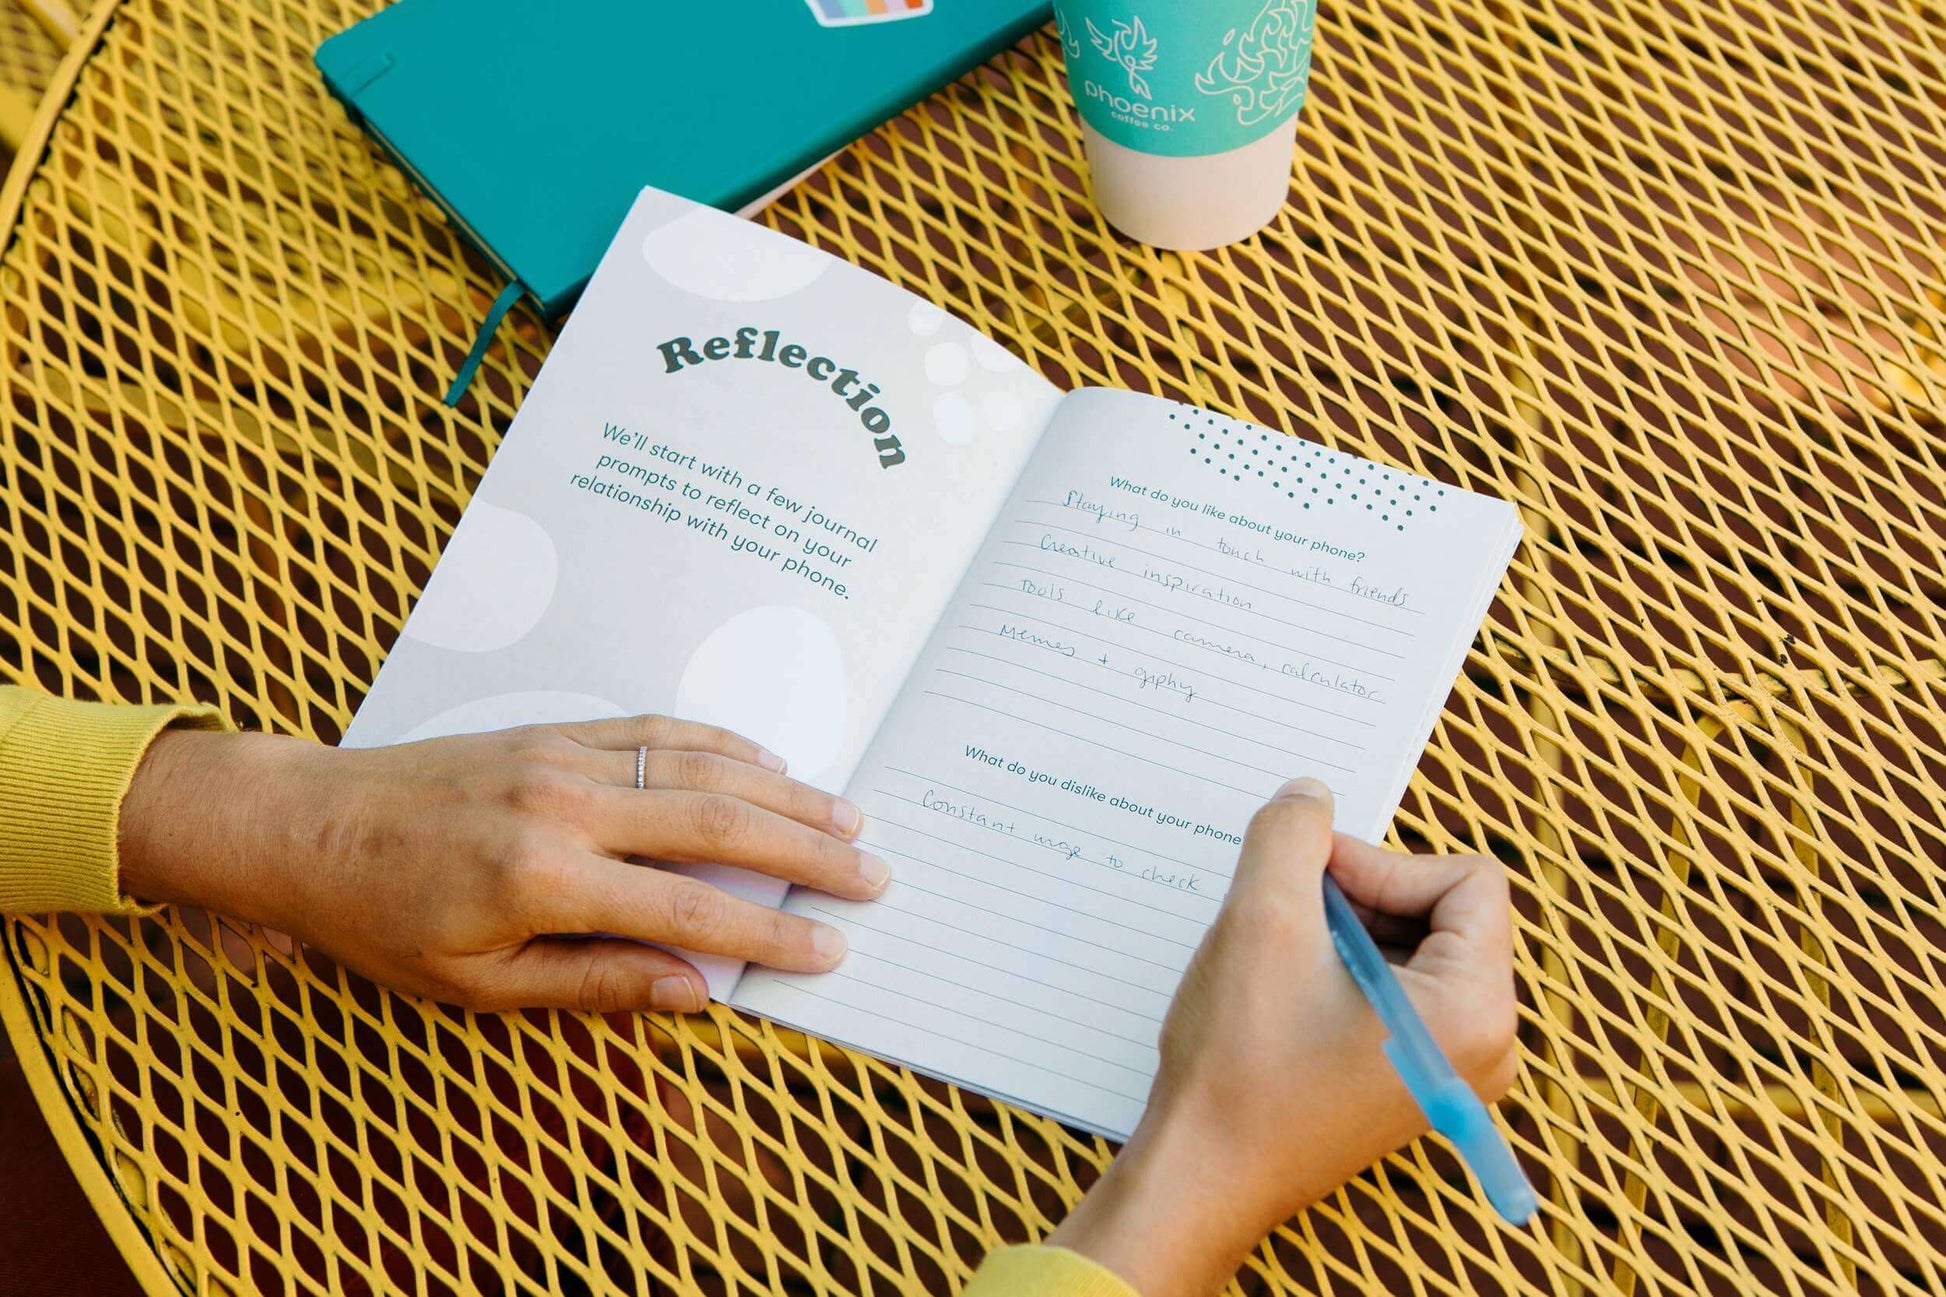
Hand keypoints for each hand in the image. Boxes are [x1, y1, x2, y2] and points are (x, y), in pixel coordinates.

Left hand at [117, 715, 888, 1013]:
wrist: (305, 822)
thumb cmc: (381, 916)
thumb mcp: (477, 982)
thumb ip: (593, 981)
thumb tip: (693, 990)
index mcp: (546, 878)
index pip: (689, 906)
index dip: (769, 932)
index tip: (829, 947)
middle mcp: (567, 804)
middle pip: (719, 822)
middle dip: (807, 850)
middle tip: (872, 872)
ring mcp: (565, 755)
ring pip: (702, 765)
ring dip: (784, 789)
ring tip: (847, 815)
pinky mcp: (556, 729)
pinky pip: (658, 727)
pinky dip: (722, 742)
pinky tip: (767, 760)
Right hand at [1050, 778, 1518, 1295]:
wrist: (1204, 1175)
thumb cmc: (1240, 1069)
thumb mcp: (1261, 920)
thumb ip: (1291, 835)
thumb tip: (1310, 797)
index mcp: (1476, 1010)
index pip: (1469, 880)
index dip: (1383, 862)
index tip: (1309, 881)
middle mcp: (1486, 1045)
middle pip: (1448, 912)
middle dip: (1363, 897)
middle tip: (1287, 913)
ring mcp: (1453, 1070)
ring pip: (1418, 948)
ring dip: (1348, 932)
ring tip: (1281, 957)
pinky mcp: (1416, 1081)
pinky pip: (1401, 991)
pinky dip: (1346, 971)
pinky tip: (1285, 991)